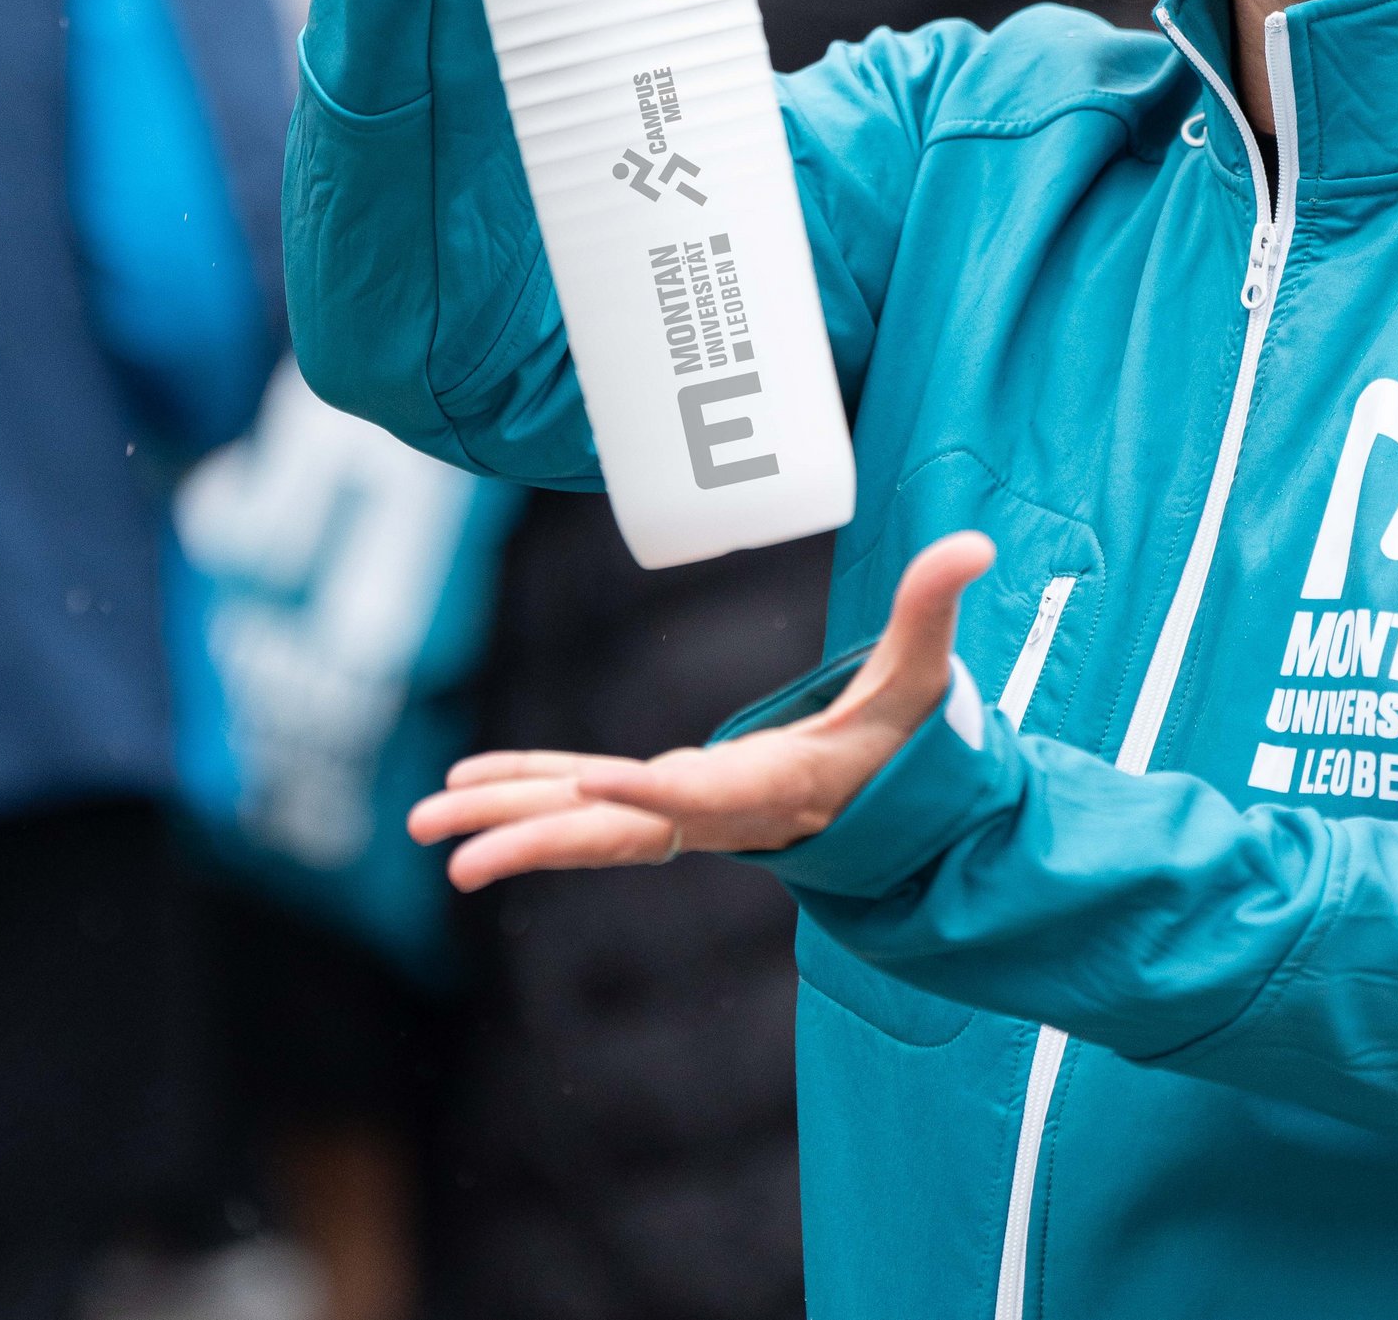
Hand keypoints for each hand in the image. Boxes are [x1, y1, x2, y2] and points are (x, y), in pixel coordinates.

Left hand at [410, 531, 995, 891]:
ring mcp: (680, 812)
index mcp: (769, 788)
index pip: (701, 793)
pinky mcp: (661, 800)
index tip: (589, 790)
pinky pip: (581, 805)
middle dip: (533, 837)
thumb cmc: (904, 747)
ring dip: (504, 822)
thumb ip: (934, 610)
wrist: (894, 819)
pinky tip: (463, 792)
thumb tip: (975, 544)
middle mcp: (711, 813)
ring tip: (423, 826)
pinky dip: (525, 796)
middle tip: (448, 854)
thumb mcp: (924, 681)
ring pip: (580, 824)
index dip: (648, 792)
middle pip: (614, 831)